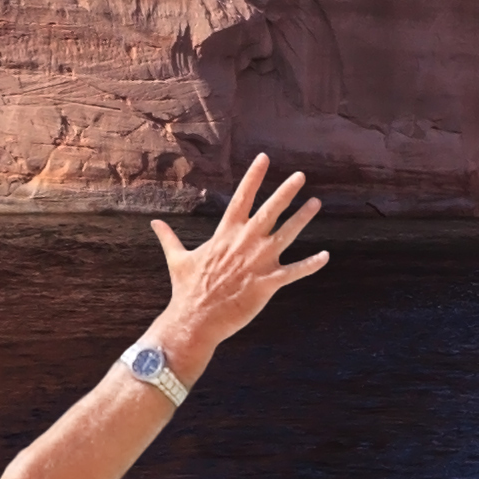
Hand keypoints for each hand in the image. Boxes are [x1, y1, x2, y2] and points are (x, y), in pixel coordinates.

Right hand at [147, 159, 327, 362]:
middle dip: (286, 191)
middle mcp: (244, 243)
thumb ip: (169, 238)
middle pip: (269, 210)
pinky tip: (325, 256)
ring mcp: (258, 262)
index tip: (264, 158)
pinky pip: (294, 272)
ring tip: (316, 203)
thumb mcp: (177, 258)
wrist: (194, 320)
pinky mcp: (267, 284)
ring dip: (302, 218)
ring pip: (286, 234)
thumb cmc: (186, 290)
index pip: (241, 198)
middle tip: (301, 176)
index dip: (253, 177)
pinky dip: (311, 265)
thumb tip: (153, 223)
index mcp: (225, 234)